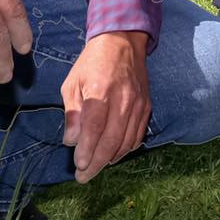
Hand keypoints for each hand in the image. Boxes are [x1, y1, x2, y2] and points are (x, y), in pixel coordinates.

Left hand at [60, 31, 150, 184]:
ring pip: (127, 140)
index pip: (95, 128)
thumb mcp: (73, 83)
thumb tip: (72, 141)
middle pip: (113, 139)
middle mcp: (124, 99)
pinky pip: (138, 134)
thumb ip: (72, 112)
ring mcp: (139, 104)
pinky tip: (114, 154)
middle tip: (84, 177)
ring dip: (111, 158)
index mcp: (102, 91)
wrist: (123, 43)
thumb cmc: (92, 63)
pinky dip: (127, 148)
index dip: (87, 150)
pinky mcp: (147, 106)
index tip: (79, 166)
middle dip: (97, 162)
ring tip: (96, 167)